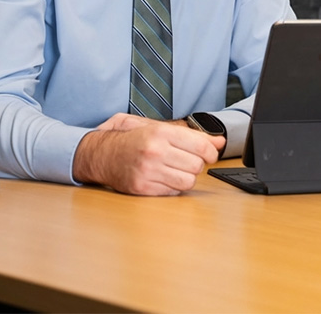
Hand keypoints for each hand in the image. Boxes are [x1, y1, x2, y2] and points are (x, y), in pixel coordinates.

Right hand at [73, 113, 224, 195]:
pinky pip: (173, 192)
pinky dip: (173, 186)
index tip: (209, 154)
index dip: (211, 152)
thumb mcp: (160, 128)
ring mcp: (148, 172)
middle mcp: (154, 152)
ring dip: (186, 177)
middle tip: (186, 160)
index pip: (201, 146)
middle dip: (196, 164)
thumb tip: (219, 142)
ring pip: (188, 181)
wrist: (101, 154)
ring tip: (176, 169)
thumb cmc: (132, 140)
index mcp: (160, 133)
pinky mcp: (142, 188)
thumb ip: (192, 135)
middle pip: (197, 165)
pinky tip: (163, 177)